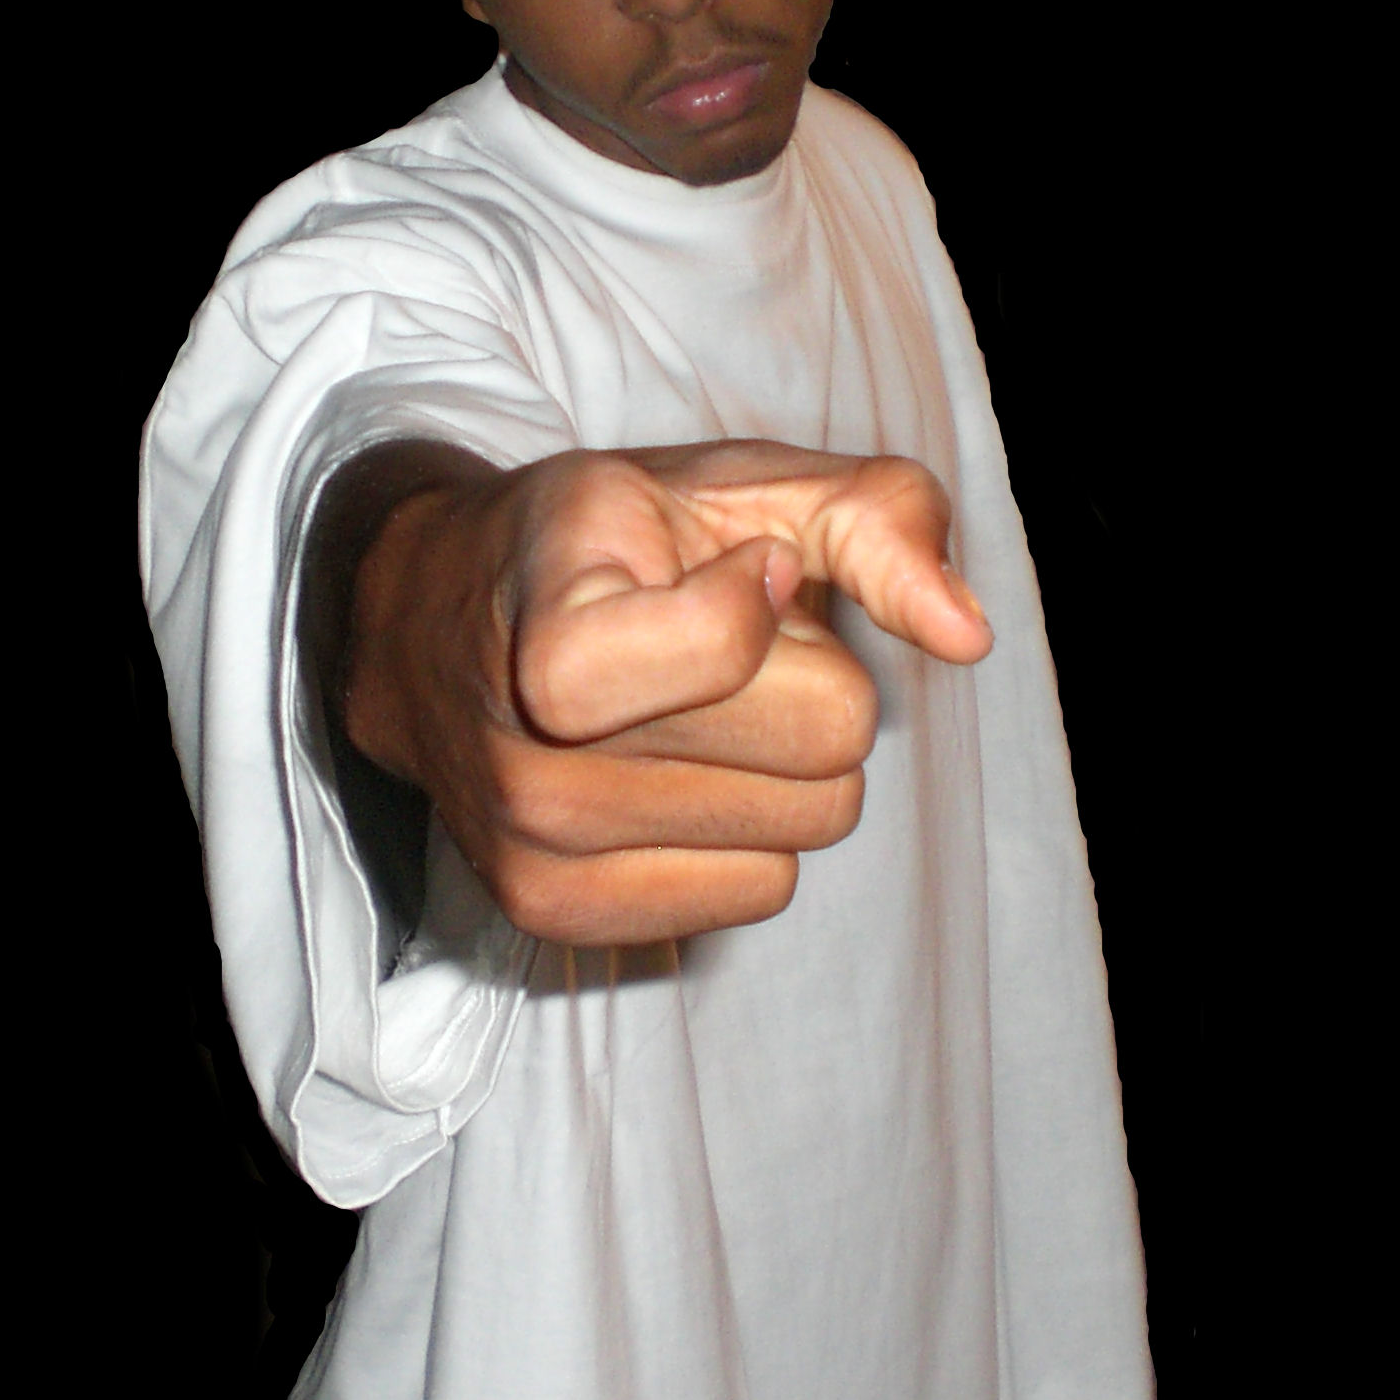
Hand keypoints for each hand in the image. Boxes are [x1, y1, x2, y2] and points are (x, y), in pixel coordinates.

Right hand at [341, 441, 990, 944]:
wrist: (430, 627)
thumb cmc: (612, 543)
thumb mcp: (738, 483)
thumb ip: (874, 518)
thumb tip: (969, 636)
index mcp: (550, 621)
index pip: (735, 645)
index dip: (764, 594)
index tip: (717, 569)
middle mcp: (526, 751)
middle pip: (824, 747)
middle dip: (808, 684)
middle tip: (720, 649)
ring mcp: (533, 847)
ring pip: (805, 831)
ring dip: (782, 764)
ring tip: (694, 711)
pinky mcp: (554, 916)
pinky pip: (761, 892)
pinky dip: (747, 834)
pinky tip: (672, 776)